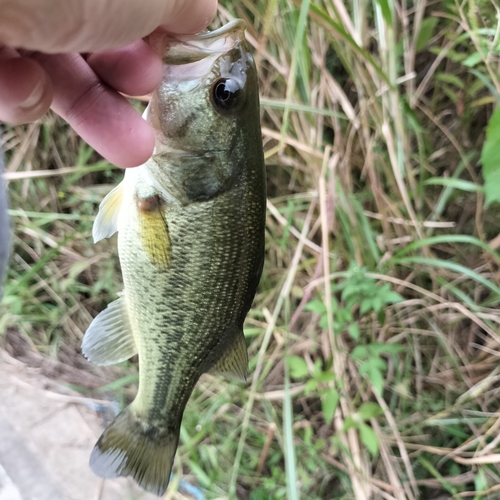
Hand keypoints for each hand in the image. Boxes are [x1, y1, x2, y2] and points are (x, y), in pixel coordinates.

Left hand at [0, 0, 217, 166]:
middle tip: (157, 116)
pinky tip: (22, 89)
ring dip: (92, 107)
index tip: (172, 63)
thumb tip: (197, 12)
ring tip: (133, 148)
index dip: (156, 29)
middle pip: (91, 28)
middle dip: (131, 82)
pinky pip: (2, 78)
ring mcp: (0, 7)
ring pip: (51, 63)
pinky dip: (20, 93)